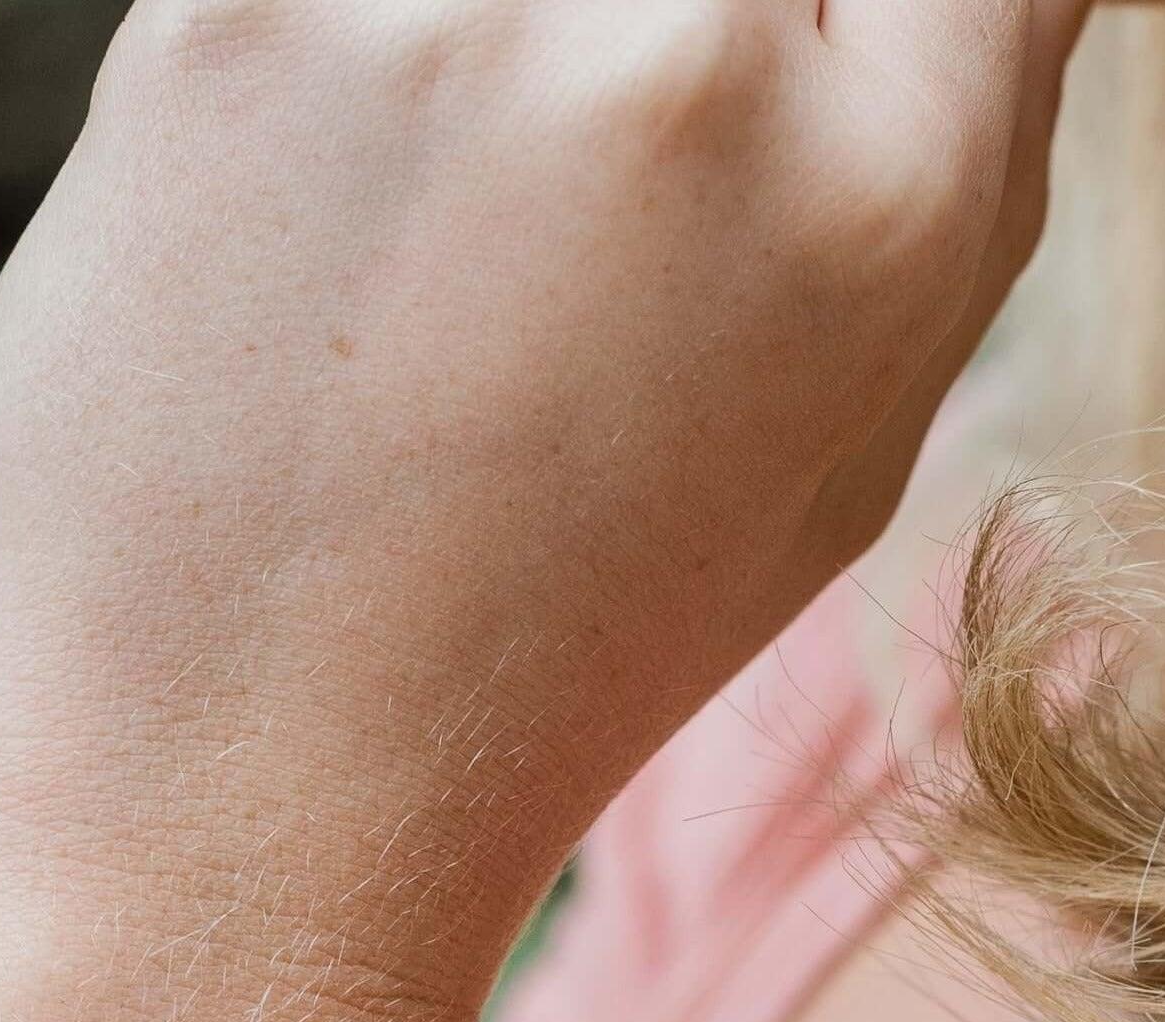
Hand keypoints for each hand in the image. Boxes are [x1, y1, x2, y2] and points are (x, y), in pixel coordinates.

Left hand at [0, 0, 1087, 1002]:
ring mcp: (447, 11)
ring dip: (507, 58)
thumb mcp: (829, 479)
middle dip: (681, 44)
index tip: (787, 84)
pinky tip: (316, 247)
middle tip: (571, 225)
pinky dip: (354, 67)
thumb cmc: (550, 660)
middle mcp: (691, 66)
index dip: (860, 17)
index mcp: (885, 206)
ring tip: (438, 253)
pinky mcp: (228, 1)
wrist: (232, 799)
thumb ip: (936, 197)